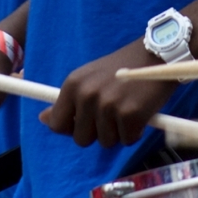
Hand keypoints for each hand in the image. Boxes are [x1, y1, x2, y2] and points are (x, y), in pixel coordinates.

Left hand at [40, 40, 177, 148]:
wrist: (154, 55)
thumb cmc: (120, 69)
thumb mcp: (87, 79)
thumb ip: (67, 101)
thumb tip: (43, 119)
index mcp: (72, 85)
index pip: (57, 124)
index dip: (69, 129)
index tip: (82, 125)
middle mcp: (87, 95)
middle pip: (81, 139)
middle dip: (96, 133)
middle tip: (110, 116)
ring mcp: (108, 106)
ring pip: (106, 142)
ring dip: (117, 132)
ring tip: (126, 110)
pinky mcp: (131, 115)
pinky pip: (128, 140)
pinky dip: (135, 133)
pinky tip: (139, 114)